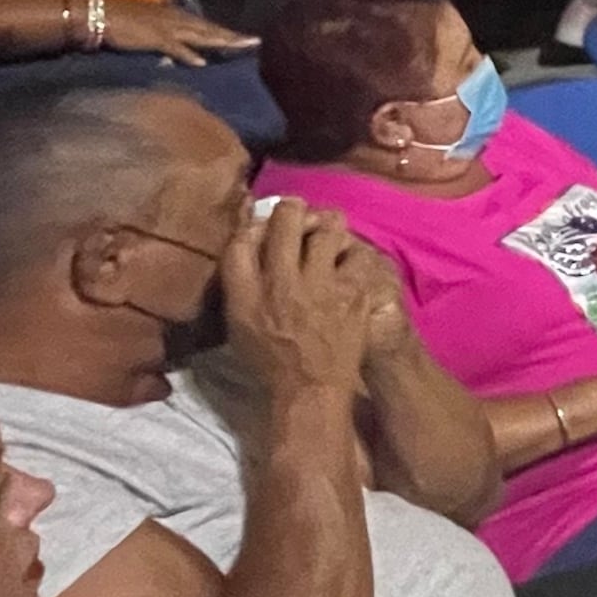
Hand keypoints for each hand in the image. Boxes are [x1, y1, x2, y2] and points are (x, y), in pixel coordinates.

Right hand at [108, 0, 257, 65]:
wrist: (95, 13)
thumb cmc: (117, 19)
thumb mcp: (146, 29)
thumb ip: (162, 42)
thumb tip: (171, 60)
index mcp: (173, 16)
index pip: (205, 26)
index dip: (225, 32)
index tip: (245, 38)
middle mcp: (174, 19)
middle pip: (209, 29)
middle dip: (233, 36)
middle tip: (256, 42)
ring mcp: (165, 27)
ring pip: (200, 35)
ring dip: (220, 41)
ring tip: (240, 46)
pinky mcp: (153, 37)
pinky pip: (174, 47)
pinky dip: (187, 54)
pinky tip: (201, 62)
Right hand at [220, 201, 377, 391]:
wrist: (310, 388)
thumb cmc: (269, 358)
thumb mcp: (238, 321)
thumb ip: (239, 280)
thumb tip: (246, 240)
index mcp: (246, 292)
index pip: (241, 238)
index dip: (251, 221)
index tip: (261, 220)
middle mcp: (281, 283)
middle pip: (285, 219)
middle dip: (290, 208)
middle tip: (296, 211)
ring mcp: (321, 286)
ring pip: (327, 227)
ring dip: (326, 223)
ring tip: (325, 231)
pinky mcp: (353, 293)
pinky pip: (358, 253)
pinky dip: (354, 252)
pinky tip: (349, 260)